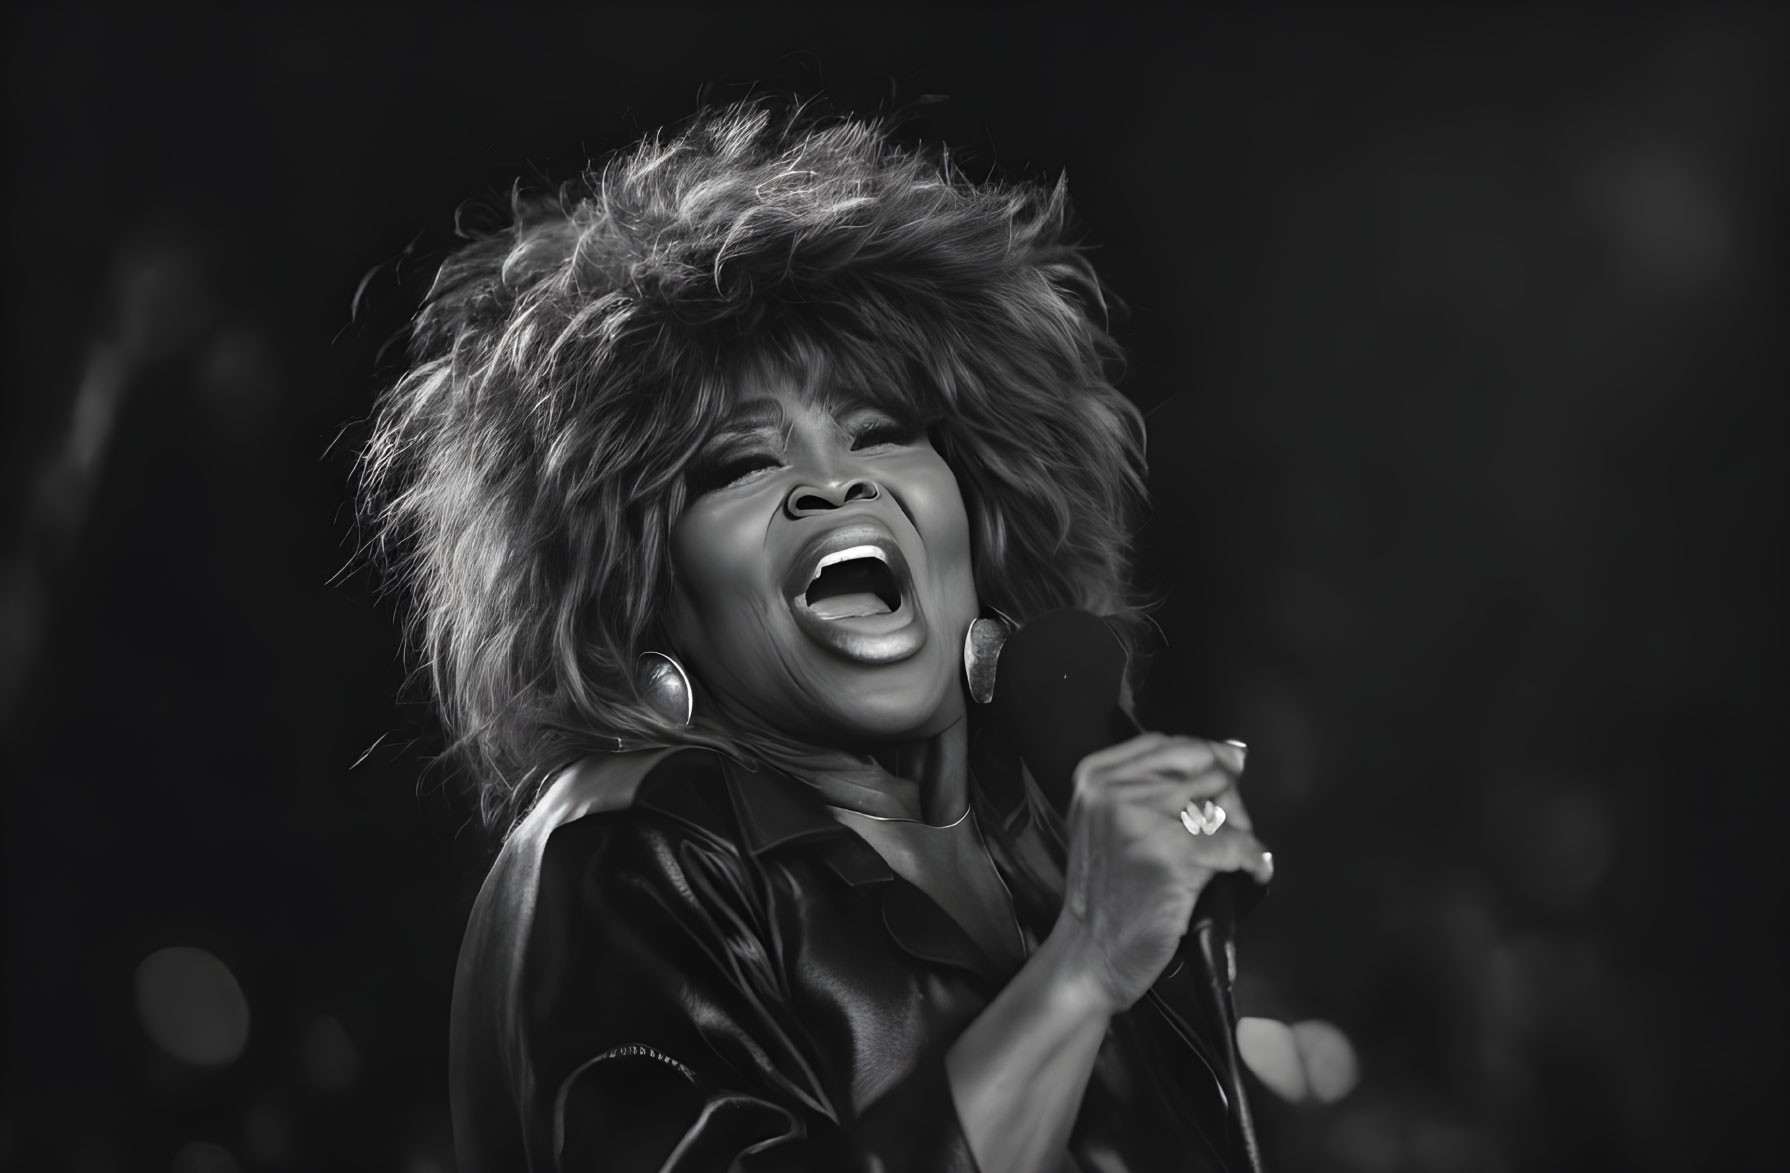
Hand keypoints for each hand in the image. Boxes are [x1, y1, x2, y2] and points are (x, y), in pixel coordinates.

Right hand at [1049, 734, 1271, 1012]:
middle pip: (1203, 769)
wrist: (1090, 953)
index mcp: (1096, 775)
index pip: (1172, 745)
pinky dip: (1253, 859)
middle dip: (1227, 799)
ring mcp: (1143, 819)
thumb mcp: (1106, 821)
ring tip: (1234, 854)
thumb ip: (1148, 786)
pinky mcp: (1174, 854)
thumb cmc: (1105, 892)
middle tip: (1229, 831)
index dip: (1208, 761)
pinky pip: (1236, 843)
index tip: (1224, 782)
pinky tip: (1253, 871)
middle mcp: (1115, 789)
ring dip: (1241, 829)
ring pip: (1222, 803)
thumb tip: (1228, 755)